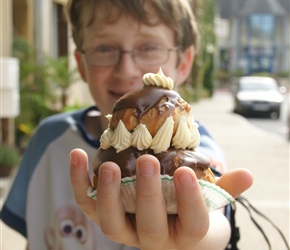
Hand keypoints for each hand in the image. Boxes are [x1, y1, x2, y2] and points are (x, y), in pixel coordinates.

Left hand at [70, 148, 252, 249]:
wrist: (167, 223)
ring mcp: (125, 228)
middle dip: (148, 193)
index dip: (190, 200)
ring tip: (109, 165)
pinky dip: (79, 181)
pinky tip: (77, 154)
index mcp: (185, 233)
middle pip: (149, 224)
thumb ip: (225, 189)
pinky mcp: (104, 215)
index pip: (192, 222)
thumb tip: (248, 175)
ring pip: (112, 221)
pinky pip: (86, 202)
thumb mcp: (210, 201)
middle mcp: (153, 238)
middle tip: (148, 162)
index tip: (187, 173)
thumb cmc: (189, 209)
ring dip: (107, 194)